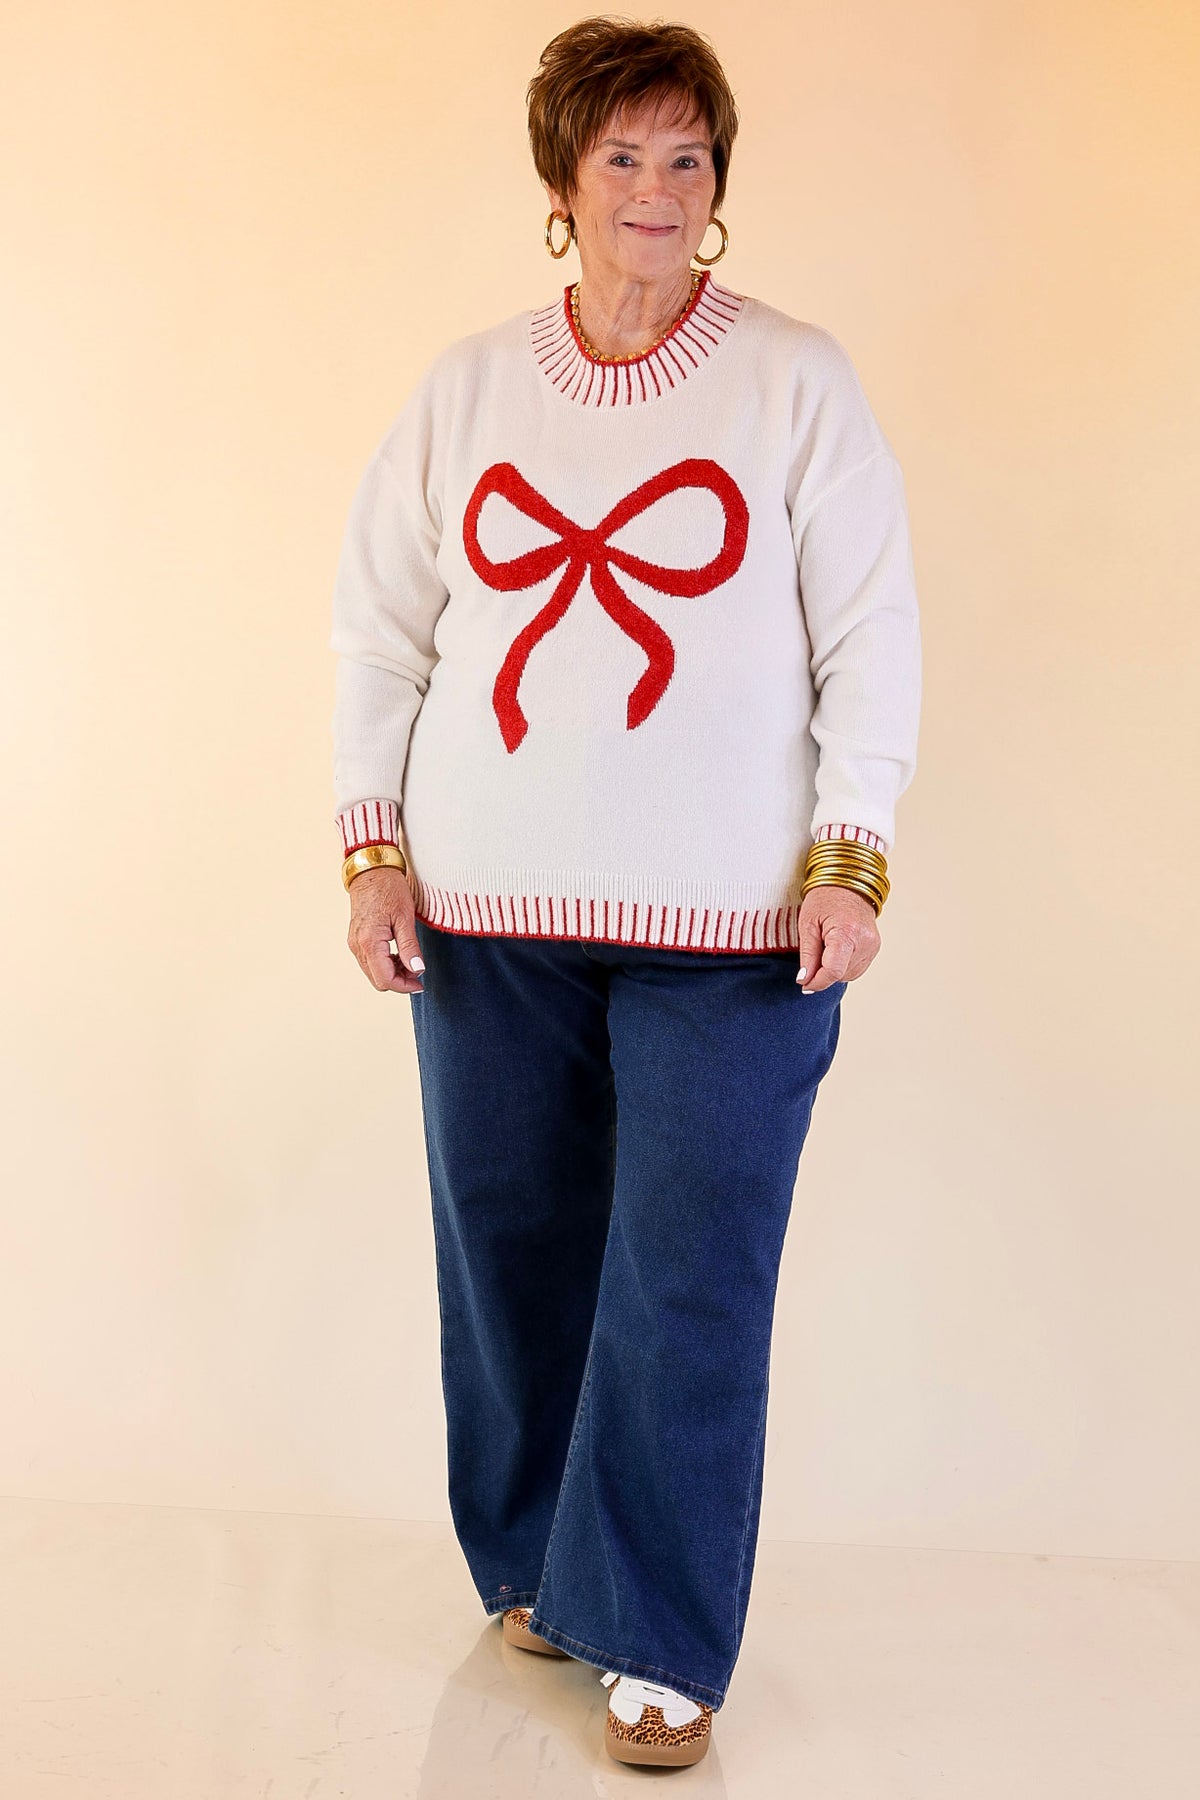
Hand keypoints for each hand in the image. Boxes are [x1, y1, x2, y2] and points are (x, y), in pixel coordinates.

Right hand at [346, 866, 424, 993]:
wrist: (371, 871)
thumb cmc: (388, 888)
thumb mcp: (405, 917)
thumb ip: (410, 947)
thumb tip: (417, 970)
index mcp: (370, 942)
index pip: (385, 979)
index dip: (405, 986)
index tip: (421, 983)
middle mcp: (358, 946)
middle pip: (378, 980)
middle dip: (399, 981)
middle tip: (418, 971)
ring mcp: (355, 943)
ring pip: (373, 973)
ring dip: (393, 973)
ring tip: (410, 961)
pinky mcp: (356, 939)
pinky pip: (370, 962)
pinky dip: (385, 964)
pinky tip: (399, 954)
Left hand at [796, 885, 880, 990]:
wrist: (847, 884)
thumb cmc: (824, 899)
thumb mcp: (807, 924)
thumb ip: (807, 956)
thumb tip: (804, 981)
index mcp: (847, 932)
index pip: (833, 971)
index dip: (816, 982)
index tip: (803, 983)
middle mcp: (865, 942)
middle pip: (839, 975)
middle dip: (823, 970)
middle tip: (816, 947)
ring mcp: (873, 946)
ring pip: (847, 975)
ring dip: (833, 968)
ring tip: (827, 944)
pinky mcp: (875, 948)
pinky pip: (855, 969)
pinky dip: (842, 964)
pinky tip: (837, 947)